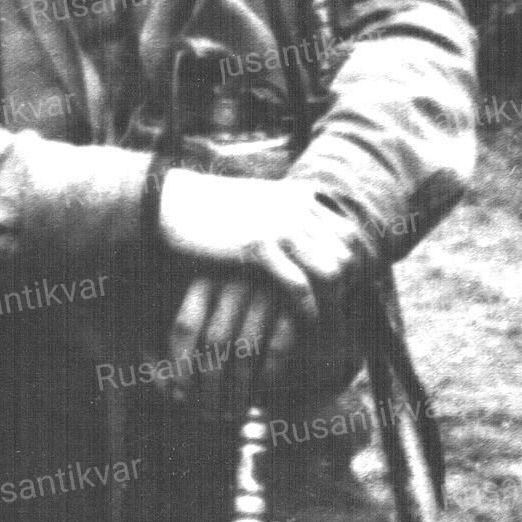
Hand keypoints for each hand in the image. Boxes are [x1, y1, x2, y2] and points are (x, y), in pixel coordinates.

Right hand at [156, 169, 364, 327]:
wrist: (172, 203)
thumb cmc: (210, 209)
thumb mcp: (256, 203)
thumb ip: (284, 214)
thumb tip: (305, 239)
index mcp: (299, 196)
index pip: (347, 235)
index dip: (349, 266)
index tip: (340, 293)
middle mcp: (296, 208)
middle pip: (346, 254)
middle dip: (346, 287)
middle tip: (335, 315)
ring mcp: (279, 226)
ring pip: (331, 271)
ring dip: (331, 302)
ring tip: (324, 324)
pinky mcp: (258, 246)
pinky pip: (299, 286)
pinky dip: (306, 310)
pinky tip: (301, 325)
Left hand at [160, 273, 295, 419]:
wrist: (290, 316)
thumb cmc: (235, 334)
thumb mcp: (198, 341)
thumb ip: (176, 359)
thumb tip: (172, 393)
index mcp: (204, 280)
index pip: (185, 327)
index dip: (181, 367)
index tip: (182, 396)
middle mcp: (236, 281)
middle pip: (215, 342)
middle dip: (210, 387)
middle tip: (208, 416)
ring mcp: (269, 292)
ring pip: (245, 350)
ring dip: (236, 391)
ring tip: (231, 415)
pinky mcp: (296, 310)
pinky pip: (276, 351)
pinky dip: (265, 381)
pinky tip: (258, 399)